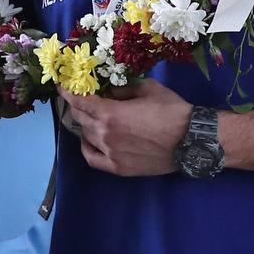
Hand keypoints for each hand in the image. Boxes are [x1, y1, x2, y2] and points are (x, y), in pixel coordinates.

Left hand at [57, 76, 191, 176]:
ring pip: (85, 136)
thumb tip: (109, 91)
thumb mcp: (147, 89)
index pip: (79, 102)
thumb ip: (122, 90)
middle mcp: (105, 135)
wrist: (192, 140)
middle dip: (77, 106)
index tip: (61, 85)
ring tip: (90, 117)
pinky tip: (89, 140)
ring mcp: (110, 154)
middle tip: (80, 99)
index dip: (67, 92)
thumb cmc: (172, 110)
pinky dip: (86, 147)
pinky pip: (92, 158)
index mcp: (110, 114)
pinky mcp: (118, 168)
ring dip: (85, 124)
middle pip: (80, 118)